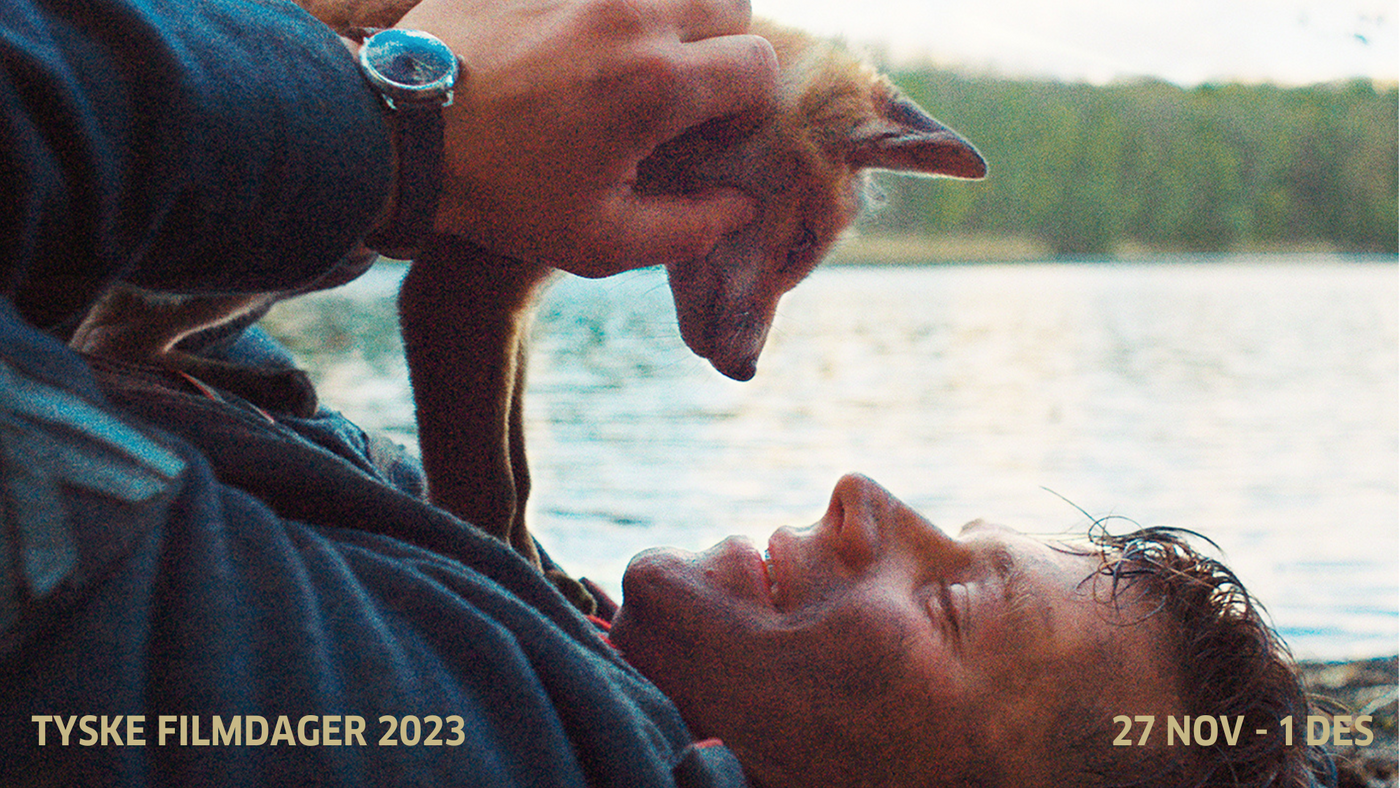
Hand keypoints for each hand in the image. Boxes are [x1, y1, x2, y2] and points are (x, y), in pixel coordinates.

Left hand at [395, 0, 777, 277]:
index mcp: (657, 84)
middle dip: (724, 50)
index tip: (706, 135)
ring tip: (637, 62)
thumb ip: (688, 229)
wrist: (403, 136)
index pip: (758, 65)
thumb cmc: (502, 194)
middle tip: (681, 93)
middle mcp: (632, 16)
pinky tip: (582, 47)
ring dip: (677, 17)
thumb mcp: (599, 240)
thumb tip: (741, 207)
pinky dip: (616, 8)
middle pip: (732, 3)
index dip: (747, 107)